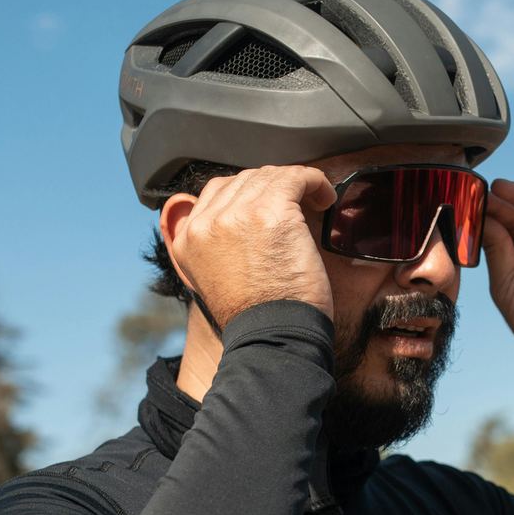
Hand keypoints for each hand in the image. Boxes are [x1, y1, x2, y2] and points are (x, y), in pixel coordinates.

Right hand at [164, 166, 336, 323]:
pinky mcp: (269, 213)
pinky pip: (295, 177)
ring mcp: (235, 215)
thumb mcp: (214, 281)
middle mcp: (205, 223)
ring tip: (315, 200)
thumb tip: (232, 216)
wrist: (273, 338)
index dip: (249, 194)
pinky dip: (315, 181)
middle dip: (273, 187)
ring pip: (269, 177)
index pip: (215, 192)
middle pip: (243, 180)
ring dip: (296, 185)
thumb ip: (214, 246)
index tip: (271, 205)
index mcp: (188, 240)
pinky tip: (325, 197)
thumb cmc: (256, 318)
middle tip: (298, 202)